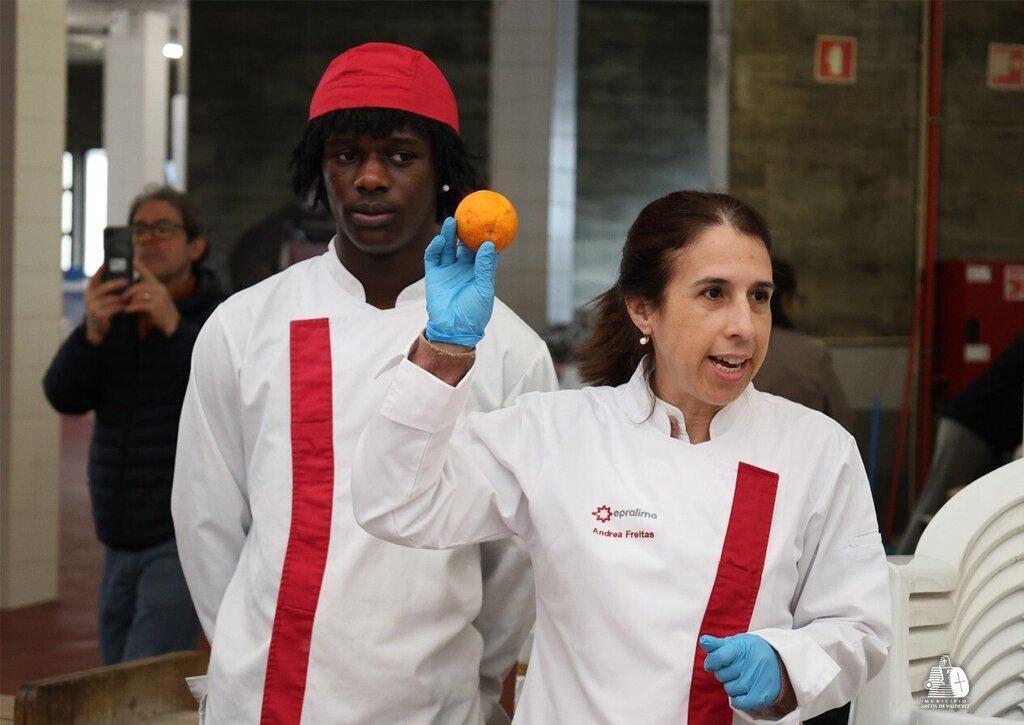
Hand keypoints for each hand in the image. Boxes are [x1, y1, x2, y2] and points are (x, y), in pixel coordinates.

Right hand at [84, 268, 128, 344]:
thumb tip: (122, 276)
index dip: (101, 270)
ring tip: (131, 295)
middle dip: (117, 283)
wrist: (97, 329)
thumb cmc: (103, 310)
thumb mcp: (102, 298)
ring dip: (123, 298)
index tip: (108, 263)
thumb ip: (108, 289)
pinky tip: (127, 306)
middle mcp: (89, 297)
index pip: (94, 278)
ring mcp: (93, 306)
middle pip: (105, 287)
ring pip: (112, 298)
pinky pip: (114, 308)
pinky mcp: (99, 314)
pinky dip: (122, 307)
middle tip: (127, 280)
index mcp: (90, 290)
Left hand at [122, 260, 180, 335]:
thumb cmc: (160, 312)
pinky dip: (132, 307)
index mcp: (158, 286)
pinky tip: (127, 310)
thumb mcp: (154, 299)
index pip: (147, 273)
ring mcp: (159, 297)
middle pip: (139, 286)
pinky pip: (140, 304)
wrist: (172, 324)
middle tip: (121, 297)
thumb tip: (129, 290)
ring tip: (124, 304)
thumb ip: (144, 293)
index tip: (131, 260)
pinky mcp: (157, 307)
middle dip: (128, 291)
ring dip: (129, 300)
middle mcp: (159, 289)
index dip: (139, 266)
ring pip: (139, 295)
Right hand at [424, 216, 498, 347]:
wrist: (454, 330)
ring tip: (452, 221)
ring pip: (448, 247)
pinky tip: (440, 240)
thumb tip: (489, 244)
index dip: (485, 236)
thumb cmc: (474, 313)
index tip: (489, 222)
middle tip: (468, 216)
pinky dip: (435, 247)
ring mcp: (448, 270)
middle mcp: (463, 268)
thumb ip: (485, 267)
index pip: (482, 250)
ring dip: (449, 234)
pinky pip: (433, 257)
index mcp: (478, 272)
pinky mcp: (434, 275)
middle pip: (464, 245)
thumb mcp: (484, 290)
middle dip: (466, 230)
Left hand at [699, 633, 781, 710]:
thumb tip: (703, 641)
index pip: (718, 657)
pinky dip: (738, 699)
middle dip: (724, 672)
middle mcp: (751, 663)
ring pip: (729, 689)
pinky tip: (744, 690)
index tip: (713, 663)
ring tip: (742, 677)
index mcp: (742, 647)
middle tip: (735, 668)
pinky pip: (739, 702)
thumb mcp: (736, 643)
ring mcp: (757, 679)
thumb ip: (717, 645)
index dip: (711, 662)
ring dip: (732, 685)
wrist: (779, 661)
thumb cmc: (751, 652)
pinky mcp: (762, 695)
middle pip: (721, 675)